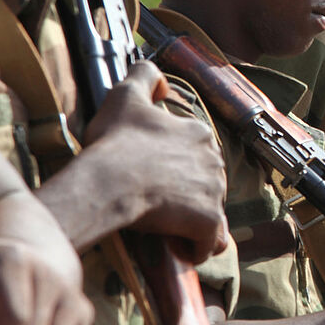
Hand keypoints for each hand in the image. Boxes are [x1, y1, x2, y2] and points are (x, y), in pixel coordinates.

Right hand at [80, 62, 227, 262]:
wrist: (110, 180)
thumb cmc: (114, 142)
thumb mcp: (125, 95)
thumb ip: (144, 76)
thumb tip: (160, 79)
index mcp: (199, 133)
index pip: (196, 153)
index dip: (176, 165)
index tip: (154, 174)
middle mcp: (215, 160)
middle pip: (206, 182)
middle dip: (188, 193)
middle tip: (158, 202)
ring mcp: (215, 192)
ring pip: (211, 212)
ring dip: (193, 221)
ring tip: (168, 226)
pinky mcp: (209, 221)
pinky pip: (212, 242)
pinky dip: (199, 247)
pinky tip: (182, 248)